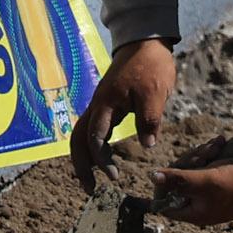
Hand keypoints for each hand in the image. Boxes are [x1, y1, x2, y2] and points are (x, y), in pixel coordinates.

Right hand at [72, 38, 174, 189]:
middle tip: (90, 189)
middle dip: (81, 166)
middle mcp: (96, 106)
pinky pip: (93, 130)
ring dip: (85, 158)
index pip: (94, 138)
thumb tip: (147, 145)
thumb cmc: (151, 65)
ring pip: (81, 135)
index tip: (113, 178)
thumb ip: (150, 118)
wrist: (145, 43)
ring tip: (93, 180)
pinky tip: (103, 158)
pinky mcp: (106, 105)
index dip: (100, 160)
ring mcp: (99, 106)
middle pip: (77, 140)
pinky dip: (94, 147)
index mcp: (105, 104)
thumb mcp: (155, 92)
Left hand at [154, 141, 232, 226]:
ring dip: (203, 153)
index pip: (165, 204)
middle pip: (178, 181)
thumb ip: (177, 179)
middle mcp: (203, 204)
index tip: (166, 172)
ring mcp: (214, 190)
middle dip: (189, 162)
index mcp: (196, 213)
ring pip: (193, 168)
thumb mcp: (205, 180)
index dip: (162, 187)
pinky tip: (222, 142)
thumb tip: (152, 177)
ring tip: (219, 144)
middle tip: (205, 154)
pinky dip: (213, 151)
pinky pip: (208, 162)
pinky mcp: (224, 176)